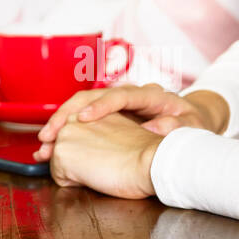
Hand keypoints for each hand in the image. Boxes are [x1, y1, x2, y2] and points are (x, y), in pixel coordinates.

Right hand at [34, 83, 226, 159]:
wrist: (192, 120)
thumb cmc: (193, 125)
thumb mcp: (192, 127)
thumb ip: (176, 127)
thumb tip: (154, 128)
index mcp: (148, 95)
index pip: (118, 95)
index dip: (99, 106)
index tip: (83, 120)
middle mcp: (127, 94)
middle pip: (89, 96)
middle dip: (66, 114)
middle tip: (50, 134)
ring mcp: (117, 103)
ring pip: (81, 106)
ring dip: (61, 123)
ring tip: (45, 143)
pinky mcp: (110, 115)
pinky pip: (82, 118)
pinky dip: (67, 130)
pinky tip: (54, 145)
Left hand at [46, 111, 161, 198]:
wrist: (150, 161)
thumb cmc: (142, 153)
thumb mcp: (117, 133)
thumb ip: (97, 134)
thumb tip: (81, 148)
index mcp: (89, 109)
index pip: (68, 131)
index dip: (71, 149)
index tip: (77, 158)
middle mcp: (73, 118)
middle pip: (60, 146)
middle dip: (69, 160)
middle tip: (89, 169)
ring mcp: (65, 134)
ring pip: (58, 162)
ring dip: (74, 172)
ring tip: (97, 172)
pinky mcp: (62, 152)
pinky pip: (59, 177)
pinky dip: (74, 184)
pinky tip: (95, 178)